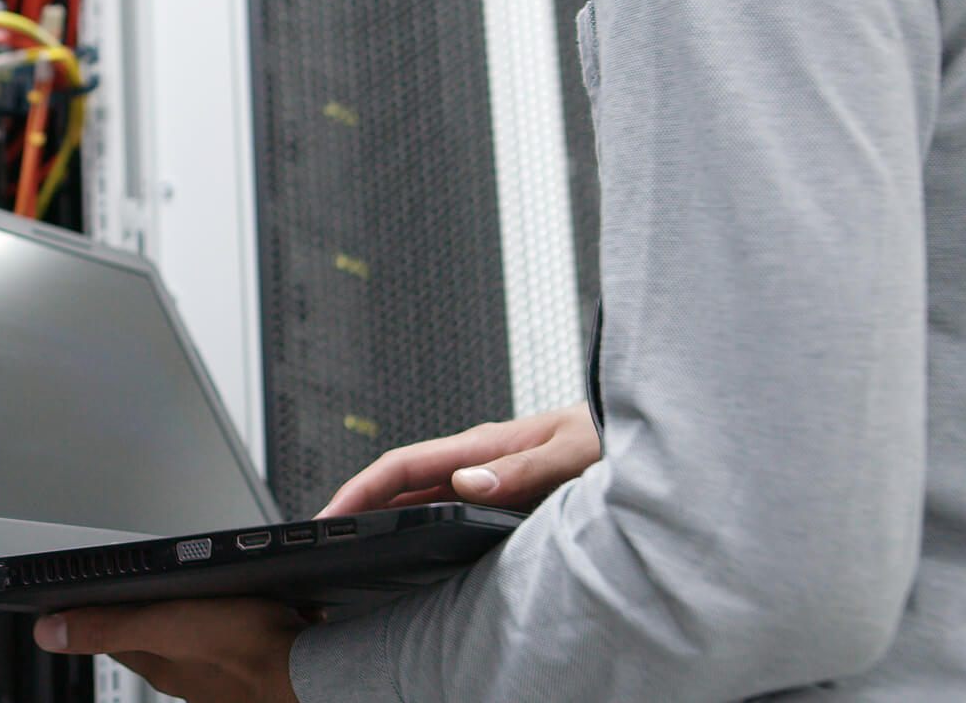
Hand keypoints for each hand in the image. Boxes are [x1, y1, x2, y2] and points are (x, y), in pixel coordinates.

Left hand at [33, 599, 305, 702]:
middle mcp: (185, 675)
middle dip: (144, 609)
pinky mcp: (255, 665)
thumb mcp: (166, 623)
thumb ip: (108, 624)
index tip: (83, 593)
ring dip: (188, 615)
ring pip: (190, 638)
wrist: (316, 671)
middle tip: (138, 585)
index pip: (111, 635)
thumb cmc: (249, 647)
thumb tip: (48, 631)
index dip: (96, 610)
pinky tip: (245, 609)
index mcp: (158, 662)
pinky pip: (231, 639)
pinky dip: (231, 623)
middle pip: (150, 637)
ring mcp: (220, 675)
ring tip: (191, 591)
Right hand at [318, 402, 599, 516]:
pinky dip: (414, 517)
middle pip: (400, 480)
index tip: (330, 516)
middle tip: (325, 537)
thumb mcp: (574, 454)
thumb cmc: (612, 434)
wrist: (640, 426)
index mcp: (485, 445)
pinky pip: (444, 501)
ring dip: (383, 511)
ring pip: (419, 491)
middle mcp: (479, 456)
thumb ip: (524, 469)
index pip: (401, 465)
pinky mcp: (501, 485)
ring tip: (353, 539)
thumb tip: (466, 483)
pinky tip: (408, 537)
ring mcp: (487, 470)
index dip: (358, 490)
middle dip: (357, 503)